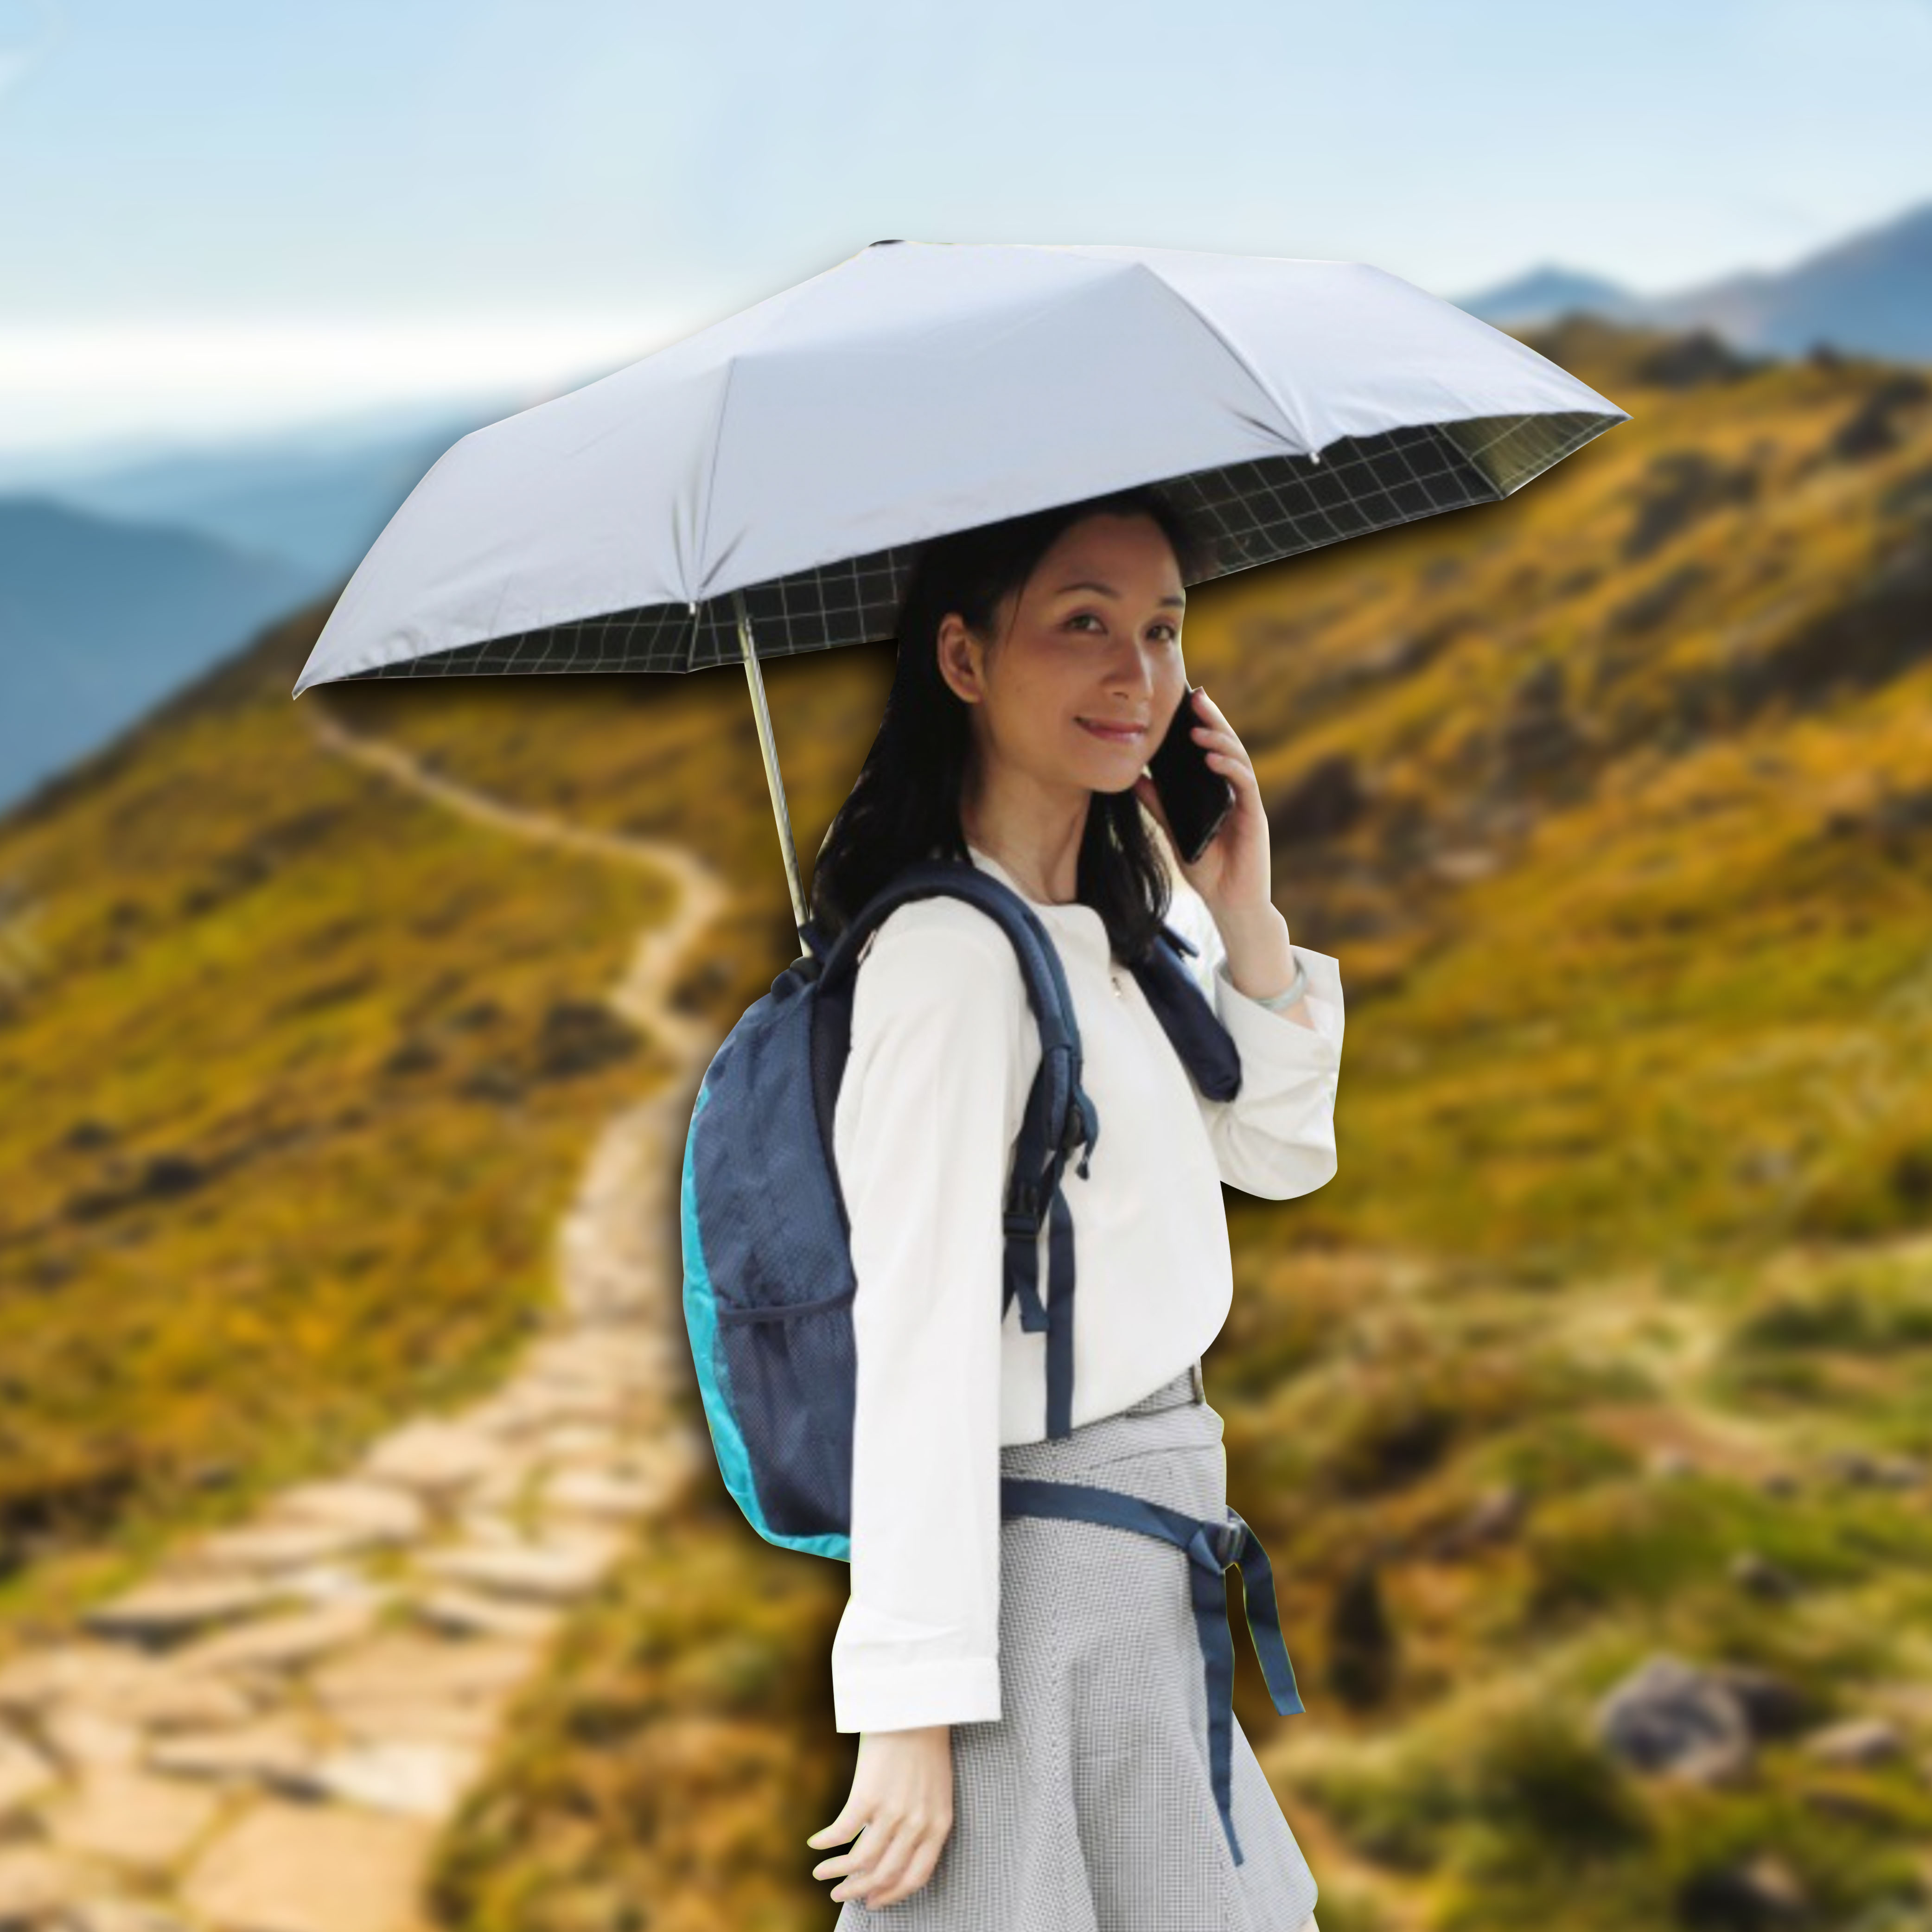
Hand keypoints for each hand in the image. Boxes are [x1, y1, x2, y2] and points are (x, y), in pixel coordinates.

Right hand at [807, 1725, 954, 1908]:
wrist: (917, 1708)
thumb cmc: (926, 1746)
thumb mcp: (936, 1791)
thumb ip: (923, 1823)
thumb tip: (898, 1851)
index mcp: (939, 1826)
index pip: (916, 1878)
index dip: (892, 1895)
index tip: (874, 1902)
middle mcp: (917, 1825)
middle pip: (885, 1875)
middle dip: (860, 1891)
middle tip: (842, 1896)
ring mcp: (892, 1812)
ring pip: (861, 1860)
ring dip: (838, 1873)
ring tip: (822, 1874)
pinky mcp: (868, 1795)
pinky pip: (842, 1831)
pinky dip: (826, 1843)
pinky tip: (815, 1844)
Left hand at [1132, 686, 1274, 922]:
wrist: (1229, 902)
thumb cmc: (1206, 868)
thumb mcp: (1174, 830)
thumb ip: (1159, 804)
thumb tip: (1134, 777)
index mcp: (1217, 790)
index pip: (1211, 749)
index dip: (1202, 723)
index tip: (1185, 701)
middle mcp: (1234, 790)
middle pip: (1227, 745)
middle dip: (1212, 719)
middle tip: (1196, 697)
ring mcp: (1246, 802)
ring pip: (1237, 759)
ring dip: (1219, 740)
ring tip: (1196, 727)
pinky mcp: (1254, 816)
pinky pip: (1244, 784)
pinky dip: (1229, 768)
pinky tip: (1212, 758)